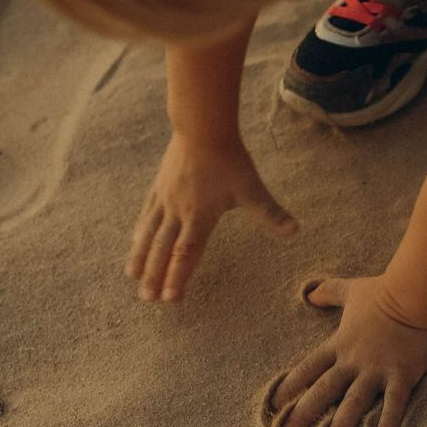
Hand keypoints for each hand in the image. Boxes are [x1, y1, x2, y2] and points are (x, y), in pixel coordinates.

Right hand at [127, 133, 298, 300]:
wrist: (202, 128)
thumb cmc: (229, 159)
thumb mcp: (252, 188)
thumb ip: (271, 213)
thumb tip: (294, 231)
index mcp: (199, 216)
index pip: (186, 253)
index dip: (177, 276)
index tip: (170, 298)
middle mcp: (178, 212)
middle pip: (162, 249)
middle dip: (155, 276)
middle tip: (147, 298)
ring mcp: (165, 199)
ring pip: (149, 234)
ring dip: (140, 257)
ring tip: (132, 276)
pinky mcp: (159, 187)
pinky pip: (146, 214)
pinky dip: (140, 231)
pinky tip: (135, 241)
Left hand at [271, 276, 426, 426]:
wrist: (414, 294)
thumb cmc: (383, 292)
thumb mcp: (351, 290)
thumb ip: (328, 292)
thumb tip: (309, 293)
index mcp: (339, 344)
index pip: (308, 368)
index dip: (290, 386)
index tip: (275, 405)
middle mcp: (353, 362)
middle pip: (324, 391)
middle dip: (304, 414)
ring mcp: (377, 370)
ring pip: (354, 402)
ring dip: (340, 426)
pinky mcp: (402, 374)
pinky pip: (395, 400)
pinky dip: (389, 418)